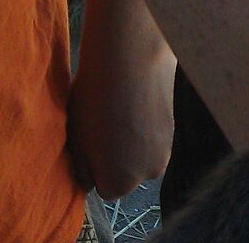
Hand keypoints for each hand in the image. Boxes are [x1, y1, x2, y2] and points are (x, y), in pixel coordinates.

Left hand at [66, 0, 177, 198]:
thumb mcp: (75, 141)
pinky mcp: (174, 127)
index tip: (88, 142)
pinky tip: (132, 103)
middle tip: (102, 127)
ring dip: (129, 141)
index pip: (103, 187)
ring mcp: (165, 150)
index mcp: (119, 184)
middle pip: (126, 173)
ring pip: (140, 153)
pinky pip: (151, 135)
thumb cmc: (93, 103)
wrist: (131, 60)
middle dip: (115, 157)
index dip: (93, 166)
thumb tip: (90, 179)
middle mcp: (148, 174)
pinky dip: (142, 125)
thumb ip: (83, 167)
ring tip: (116, 112)